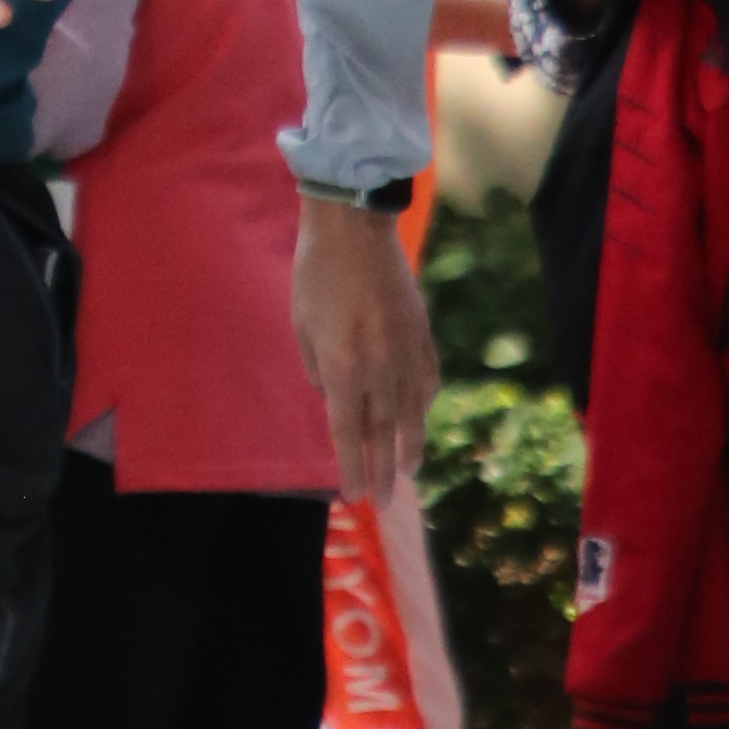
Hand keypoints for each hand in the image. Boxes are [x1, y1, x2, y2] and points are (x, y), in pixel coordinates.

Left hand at [293, 200, 437, 503]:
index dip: (351, 467)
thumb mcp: (301, 326)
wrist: (354, 228)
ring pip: (411, 411)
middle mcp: (379, 367)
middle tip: (383, 501)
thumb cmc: (315, 274)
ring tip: (407, 473)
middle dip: (381, 469)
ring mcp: (406, 351)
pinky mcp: (422, 334)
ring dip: (408, 445)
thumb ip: (317, 369)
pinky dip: (424, 404)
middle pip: (382, 431)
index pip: (348, 432)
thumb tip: (334, 398)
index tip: (353, 496)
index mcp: (342, 367)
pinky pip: (427, 379)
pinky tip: (420, 418)